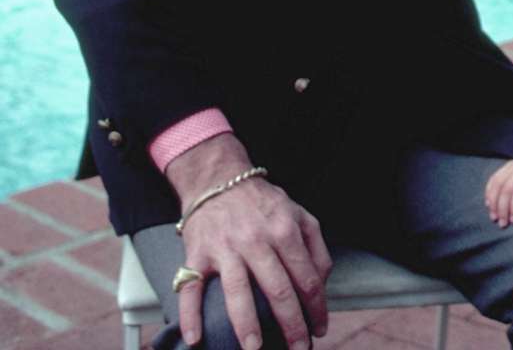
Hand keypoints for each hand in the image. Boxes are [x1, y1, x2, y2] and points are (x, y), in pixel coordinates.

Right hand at [165, 136, 331, 349]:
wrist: (219, 180)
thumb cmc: (264, 204)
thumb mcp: (301, 216)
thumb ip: (316, 248)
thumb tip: (322, 284)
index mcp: (285, 232)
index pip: (307, 278)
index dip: (317, 308)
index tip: (320, 329)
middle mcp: (256, 240)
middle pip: (278, 289)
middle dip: (291, 325)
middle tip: (298, 348)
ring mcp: (224, 249)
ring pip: (237, 292)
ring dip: (246, 325)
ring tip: (254, 349)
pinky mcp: (197, 254)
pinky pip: (191, 288)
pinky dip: (190, 315)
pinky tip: (195, 338)